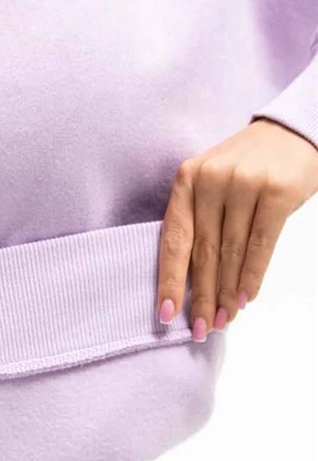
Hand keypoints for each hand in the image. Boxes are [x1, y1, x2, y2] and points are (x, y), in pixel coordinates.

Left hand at [157, 118, 317, 338]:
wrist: (293, 130)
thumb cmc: (247, 168)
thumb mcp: (213, 185)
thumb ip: (199, 223)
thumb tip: (192, 285)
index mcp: (187, 180)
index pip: (174, 240)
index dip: (170, 281)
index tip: (166, 315)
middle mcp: (212, 180)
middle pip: (203, 253)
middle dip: (201, 297)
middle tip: (201, 329)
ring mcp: (244, 183)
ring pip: (231, 253)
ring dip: (226, 294)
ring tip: (223, 320)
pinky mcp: (276, 191)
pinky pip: (260, 245)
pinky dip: (251, 277)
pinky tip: (244, 299)